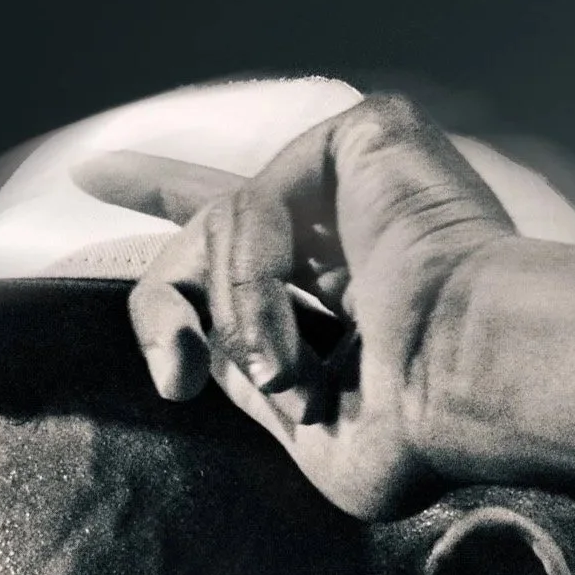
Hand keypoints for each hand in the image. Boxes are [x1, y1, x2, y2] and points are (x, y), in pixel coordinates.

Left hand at [124, 94, 516, 520]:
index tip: (99, 174)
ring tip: (281, 378)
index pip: (256, 233)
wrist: (475, 382)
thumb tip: (206, 349)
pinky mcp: (366, 135)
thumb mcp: (319, 440)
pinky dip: (254, 280)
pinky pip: (252, 202)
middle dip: (164, 286)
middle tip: (170, 372)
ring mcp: (363, 174)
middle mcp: (358, 222)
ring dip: (237, 323)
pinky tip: (286, 340)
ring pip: (224, 228)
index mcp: (358, 286)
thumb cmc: (426, 429)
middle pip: (217, 211)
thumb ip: (260, 392)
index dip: (172, 199)